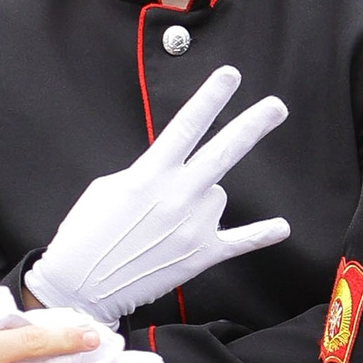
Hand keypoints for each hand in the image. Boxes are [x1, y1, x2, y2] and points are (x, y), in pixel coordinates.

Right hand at [25, 62, 291, 322]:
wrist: (81, 287)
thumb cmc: (87, 232)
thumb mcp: (109, 187)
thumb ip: (148, 173)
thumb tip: (177, 172)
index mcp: (150, 175)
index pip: (187, 126)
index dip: (210, 97)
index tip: (231, 74)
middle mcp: (178, 196)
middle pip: (223, 152)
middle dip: (252, 125)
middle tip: (277, 106)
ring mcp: (194, 227)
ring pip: (217, 196)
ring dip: (200, 202)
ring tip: (165, 225)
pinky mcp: (201, 255)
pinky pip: (240, 241)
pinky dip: (261, 234)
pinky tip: (281, 227)